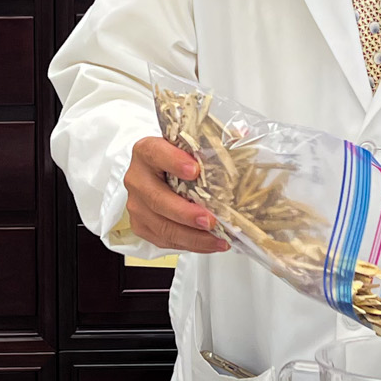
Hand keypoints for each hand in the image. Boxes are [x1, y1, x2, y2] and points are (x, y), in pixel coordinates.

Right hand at [121, 137, 229, 253]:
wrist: (154, 172)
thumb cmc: (175, 158)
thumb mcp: (189, 145)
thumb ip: (211, 142)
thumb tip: (244, 136)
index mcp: (146, 151)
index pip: (156, 153)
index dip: (174, 161)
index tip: (194, 170)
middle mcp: (137, 178)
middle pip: (157, 199)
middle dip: (186, 213)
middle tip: (210, 220)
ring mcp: (137, 204)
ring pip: (162, 225)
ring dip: (192, 236)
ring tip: (217, 239)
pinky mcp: (141, 225)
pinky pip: (164, 240)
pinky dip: (189, 244)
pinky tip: (209, 244)